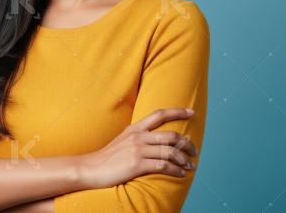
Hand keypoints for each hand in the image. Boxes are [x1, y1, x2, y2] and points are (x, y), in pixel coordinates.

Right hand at [78, 107, 197, 187]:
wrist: (90, 168)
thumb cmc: (107, 158)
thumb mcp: (122, 141)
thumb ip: (138, 137)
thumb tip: (156, 140)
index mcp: (134, 129)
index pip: (159, 114)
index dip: (177, 111)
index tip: (191, 112)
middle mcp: (137, 137)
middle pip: (171, 135)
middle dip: (187, 144)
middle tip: (194, 152)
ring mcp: (137, 150)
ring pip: (170, 152)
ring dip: (184, 160)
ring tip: (190, 166)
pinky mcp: (137, 165)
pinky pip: (164, 166)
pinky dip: (176, 171)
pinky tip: (181, 174)